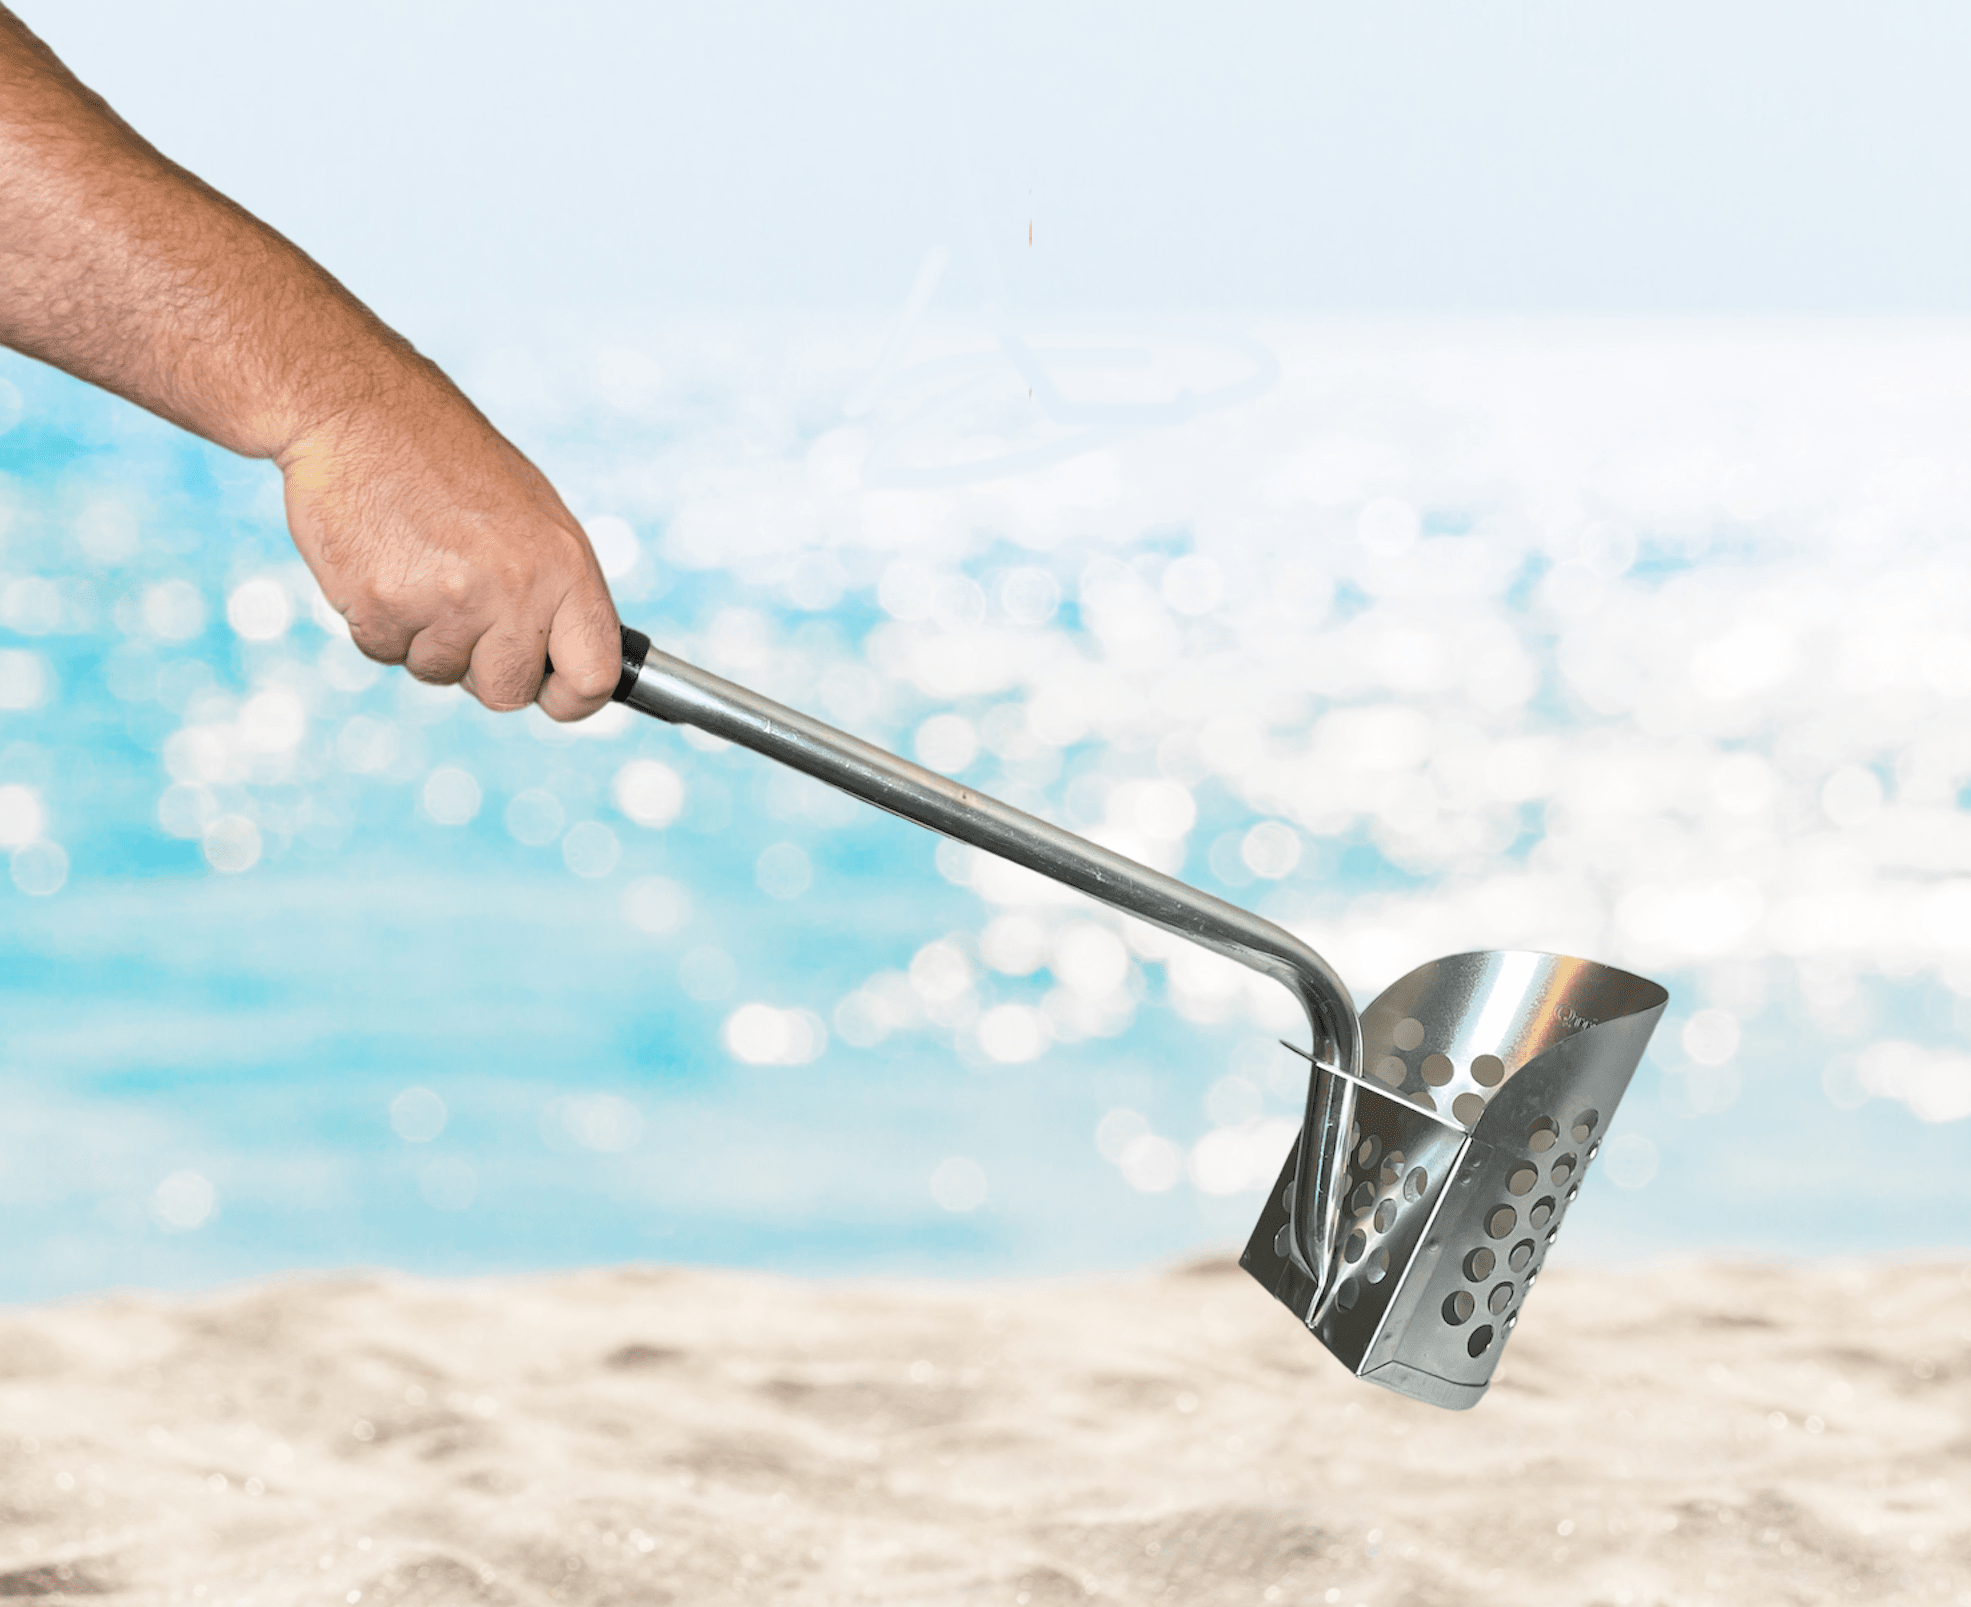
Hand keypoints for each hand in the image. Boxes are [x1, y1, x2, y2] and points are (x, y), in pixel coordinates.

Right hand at [278, 356, 621, 720]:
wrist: (361, 411)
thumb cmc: (452, 464)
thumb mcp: (534, 517)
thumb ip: (554, 594)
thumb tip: (565, 667)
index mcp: (565, 566)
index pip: (594, 676)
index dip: (572, 699)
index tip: (552, 695)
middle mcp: (516, 589)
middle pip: (507, 692)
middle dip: (481, 669)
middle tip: (462, 612)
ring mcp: (449, 600)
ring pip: (437, 673)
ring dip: (423, 637)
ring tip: (418, 565)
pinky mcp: (383, 605)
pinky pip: (384, 652)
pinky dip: (378, 622)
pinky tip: (382, 562)